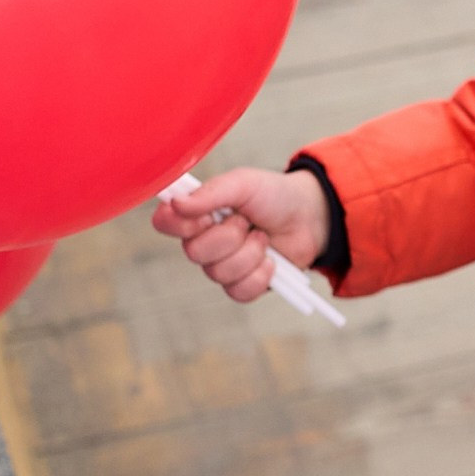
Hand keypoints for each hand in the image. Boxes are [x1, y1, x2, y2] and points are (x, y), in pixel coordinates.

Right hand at [148, 167, 330, 304]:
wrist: (309, 217)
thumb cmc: (274, 196)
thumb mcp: (244, 183)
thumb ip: (212, 192)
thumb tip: (177, 203)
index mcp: (197, 213)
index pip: (164, 222)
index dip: (182, 224)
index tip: (208, 214)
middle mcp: (204, 240)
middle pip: (194, 252)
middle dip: (229, 236)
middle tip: (247, 221)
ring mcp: (222, 265)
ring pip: (218, 273)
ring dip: (249, 253)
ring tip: (263, 237)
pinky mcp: (242, 285)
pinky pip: (238, 291)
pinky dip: (260, 275)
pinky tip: (270, 261)